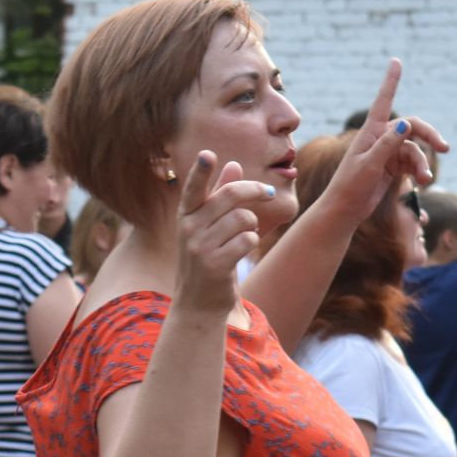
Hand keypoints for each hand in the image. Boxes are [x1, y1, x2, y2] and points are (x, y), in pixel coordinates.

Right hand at [172, 152, 277, 318]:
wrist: (198, 303)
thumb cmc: (207, 258)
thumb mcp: (209, 226)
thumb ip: (220, 195)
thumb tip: (233, 164)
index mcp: (186, 215)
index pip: (194, 188)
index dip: (200, 170)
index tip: (208, 154)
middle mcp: (189, 228)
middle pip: (231, 196)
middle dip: (256, 190)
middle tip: (270, 192)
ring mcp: (199, 246)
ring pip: (243, 218)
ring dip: (252, 225)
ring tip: (245, 235)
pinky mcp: (214, 264)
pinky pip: (247, 240)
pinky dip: (251, 242)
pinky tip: (242, 251)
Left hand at [320, 59, 448, 224]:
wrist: (345, 209)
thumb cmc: (351, 184)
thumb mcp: (370, 164)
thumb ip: (388, 144)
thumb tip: (405, 122)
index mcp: (371, 131)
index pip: (384, 101)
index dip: (391, 81)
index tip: (396, 61)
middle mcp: (381, 138)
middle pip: (412, 128)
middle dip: (429, 136)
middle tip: (444, 148)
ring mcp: (388, 152)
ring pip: (414, 150)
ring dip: (423, 163)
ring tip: (426, 180)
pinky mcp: (393, 167)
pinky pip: (413, 163)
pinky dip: (420, 171)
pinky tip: (423, 182)